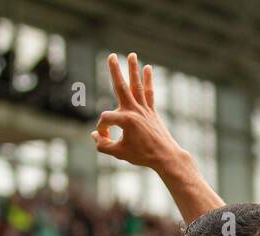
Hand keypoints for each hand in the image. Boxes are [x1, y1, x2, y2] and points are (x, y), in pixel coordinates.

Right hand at [92, 53, 185, 173]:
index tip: (105, 138)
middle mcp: (134, 110)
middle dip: (115, 71)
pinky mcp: (151, 110)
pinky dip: (148, 81)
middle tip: (111, 55)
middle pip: (121, 86)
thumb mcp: (118, 153)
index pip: (105, 119)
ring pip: (136, 85)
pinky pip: (149, 92)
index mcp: (125, 120)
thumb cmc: (141, 156)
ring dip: (134, 69)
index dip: (102, 130)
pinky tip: (148, 68)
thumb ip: (103, 145)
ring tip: (132, 55)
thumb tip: (95, 135)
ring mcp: (144, 109)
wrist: (164, 156)